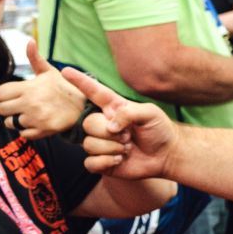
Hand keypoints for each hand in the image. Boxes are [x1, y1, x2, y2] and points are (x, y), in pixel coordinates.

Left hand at [0, 40, 85, 138]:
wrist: (84, 106)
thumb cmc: (64, 88)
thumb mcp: (49, 72)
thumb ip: (35, 58)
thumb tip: (30, 41)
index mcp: (29, 87)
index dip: (1, 95)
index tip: (9, 95)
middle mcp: (30, 103)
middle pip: (0, 109)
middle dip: (6, 108)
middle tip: (17, 105)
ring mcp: (35, 118)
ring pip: (10, 123)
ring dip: (16, 120)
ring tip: (28, 114)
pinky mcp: (42, 131)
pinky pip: (22, 133)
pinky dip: (27, 130)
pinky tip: (36, 122)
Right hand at [61, 68, 179, 178]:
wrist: (167, 154)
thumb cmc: (160, 130)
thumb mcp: (150, 113)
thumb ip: (128, 113)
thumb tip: (109, 126)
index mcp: (113, 107)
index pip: (93, 92)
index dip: (79, 81)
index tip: (65, 71)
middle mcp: (103, 123)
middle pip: (88, 124)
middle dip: (110, 133)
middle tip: (129, 136)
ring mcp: (101, 142)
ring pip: (88, 144)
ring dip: (112, 148)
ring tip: (128, 148)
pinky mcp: (102, 161)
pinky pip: (90, 163)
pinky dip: (105, 162)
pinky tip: (120, 160)